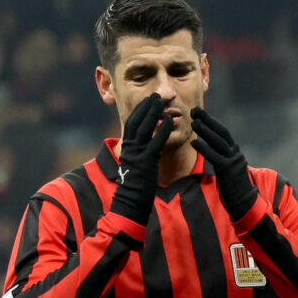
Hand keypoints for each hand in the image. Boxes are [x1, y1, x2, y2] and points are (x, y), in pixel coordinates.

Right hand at [110, 93, 173, 224]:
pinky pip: (155, 141)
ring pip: (144, 128)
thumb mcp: (137, 165)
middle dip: (146, 106)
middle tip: (156, 95)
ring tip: (162, 101)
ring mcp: (137, 154)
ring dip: (153, 113)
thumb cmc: (136, 186)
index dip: (140, 110)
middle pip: (136, 121)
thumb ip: (142, 152)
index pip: (131, 123)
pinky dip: (163, 129)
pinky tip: (170, 120)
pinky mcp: (146, 162)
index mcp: (126, 148)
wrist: (131, 202)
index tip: (148, 100)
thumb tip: (150, 144)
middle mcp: (129, 149)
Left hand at [190, 107, 257, 219]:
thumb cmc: (233, 189)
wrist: (245, 204)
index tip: (199, 113)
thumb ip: (220, 159)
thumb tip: (210, 152)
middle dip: (208, 120)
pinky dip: (204, 148)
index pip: (223, 133)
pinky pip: (215, 157)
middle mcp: (235, 154)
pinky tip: (194, 141)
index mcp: (235, 153)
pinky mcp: (228, 172)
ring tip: (193, 122)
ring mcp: (233, 162)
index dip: (211, 121)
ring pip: (218, 142)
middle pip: (221, 132)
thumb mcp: (227, 171)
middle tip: (194, 110)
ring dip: (205, 130)